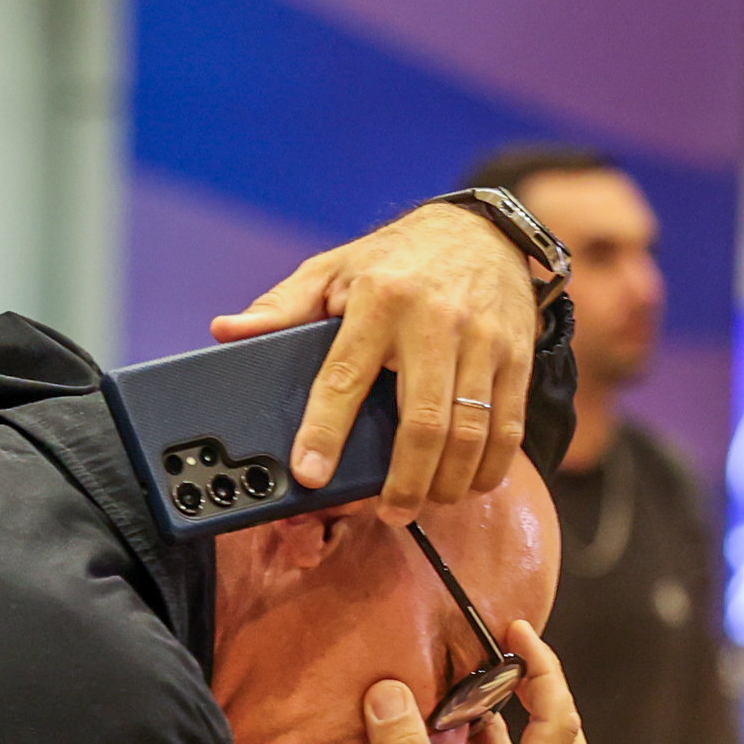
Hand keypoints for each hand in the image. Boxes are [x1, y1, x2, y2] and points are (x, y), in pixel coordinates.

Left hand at [212, 201, 546, 520]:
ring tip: (424, 503)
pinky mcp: (516, 356)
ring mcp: (482, 341)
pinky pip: (508, 425)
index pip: (344, 376)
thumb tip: (227, 330)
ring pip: (470, 431)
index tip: (309, 473)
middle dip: (405, 480)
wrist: (481, 232)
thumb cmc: (396, 259)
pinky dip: (490, 467)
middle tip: (389, 511)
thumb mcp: (332, 269)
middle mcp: (434, 322)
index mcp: (379, 301)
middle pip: (423, 421)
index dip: (324, 431)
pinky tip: (467, 484)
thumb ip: (281, 307)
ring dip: (447, 482)